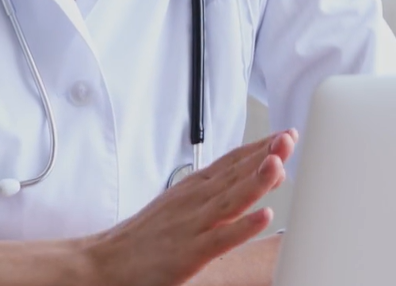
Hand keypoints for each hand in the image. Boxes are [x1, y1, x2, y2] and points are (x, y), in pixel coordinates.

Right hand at [82, 130, 296, 285]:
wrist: (105, 260)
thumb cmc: (144, 237)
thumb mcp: (179, 206)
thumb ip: (212, 194)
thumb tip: (248, 183)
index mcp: (194, 188)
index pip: (232, 161)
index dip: (260, 147)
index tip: (285, 135)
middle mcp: (195, 200)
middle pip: (235, 173)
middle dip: (265, 155)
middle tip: (289, 138)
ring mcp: (192, 225)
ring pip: (231, 200)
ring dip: (256, 181)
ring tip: (279, 164)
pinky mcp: (189, 253)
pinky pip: (220, 239)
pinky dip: (242, 226)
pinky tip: (262, 216)